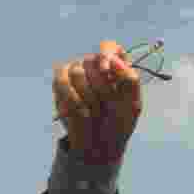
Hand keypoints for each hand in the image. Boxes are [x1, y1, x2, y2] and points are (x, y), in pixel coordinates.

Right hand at [52, 40, 142, 164]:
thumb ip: (130, 82)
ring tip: (95, 111)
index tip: (106, 70)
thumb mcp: (132, 106)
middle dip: (101, 87)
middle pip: (93, 60)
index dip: (106, 54)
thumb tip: (114, 61)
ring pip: (77, 71)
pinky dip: (72, 98)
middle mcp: (95, 67)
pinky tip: (81, 111)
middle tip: (107, 106)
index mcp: (117, 68)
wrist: (99, 146)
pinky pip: (62, 81)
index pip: (110, 47)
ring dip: (88, 96)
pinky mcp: (61, 83)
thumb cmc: (118, 124)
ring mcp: (77, 73)